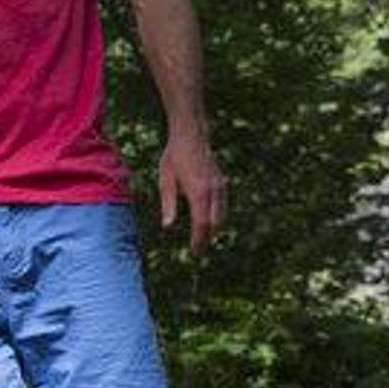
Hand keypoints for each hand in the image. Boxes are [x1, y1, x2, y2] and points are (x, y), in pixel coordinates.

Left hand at [159, 127, 225, 254]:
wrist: (192, 135)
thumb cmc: (174, 156)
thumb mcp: (165, 179)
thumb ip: (168, 203)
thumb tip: (167, 226)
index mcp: (198, 190)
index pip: (202, 223)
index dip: (199, 240)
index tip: (195, 252)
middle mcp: (213, 190)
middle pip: (215, 224)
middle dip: (207, 239)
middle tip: (197, 250)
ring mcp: (221, 186)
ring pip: (222, 216)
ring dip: (213, 230)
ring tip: (202, 240)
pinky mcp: (223, 183)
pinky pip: (223, 207)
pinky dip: (217, 218)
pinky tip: (208, 223)